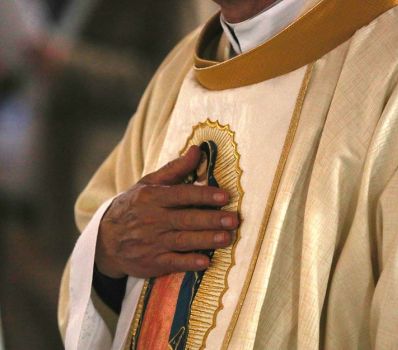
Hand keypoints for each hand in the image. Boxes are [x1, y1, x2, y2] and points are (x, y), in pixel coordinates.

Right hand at [95, 146, 238, 278]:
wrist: (105, 241)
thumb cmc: (134, 208)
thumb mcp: (148, 185)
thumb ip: (175, 169)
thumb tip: (196, 150)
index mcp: (152, 198)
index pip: (181, 195)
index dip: (203, 195)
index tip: (225, 196)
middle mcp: (152, 220)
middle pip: (185, 219)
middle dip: (211, 219)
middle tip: (233, 219)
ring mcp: (152, 242)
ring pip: (182, 240)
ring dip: (206, 240)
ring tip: (227, 237)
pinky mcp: (152, 262)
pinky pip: (173, 263)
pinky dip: (189, 263)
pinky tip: (205, 262)